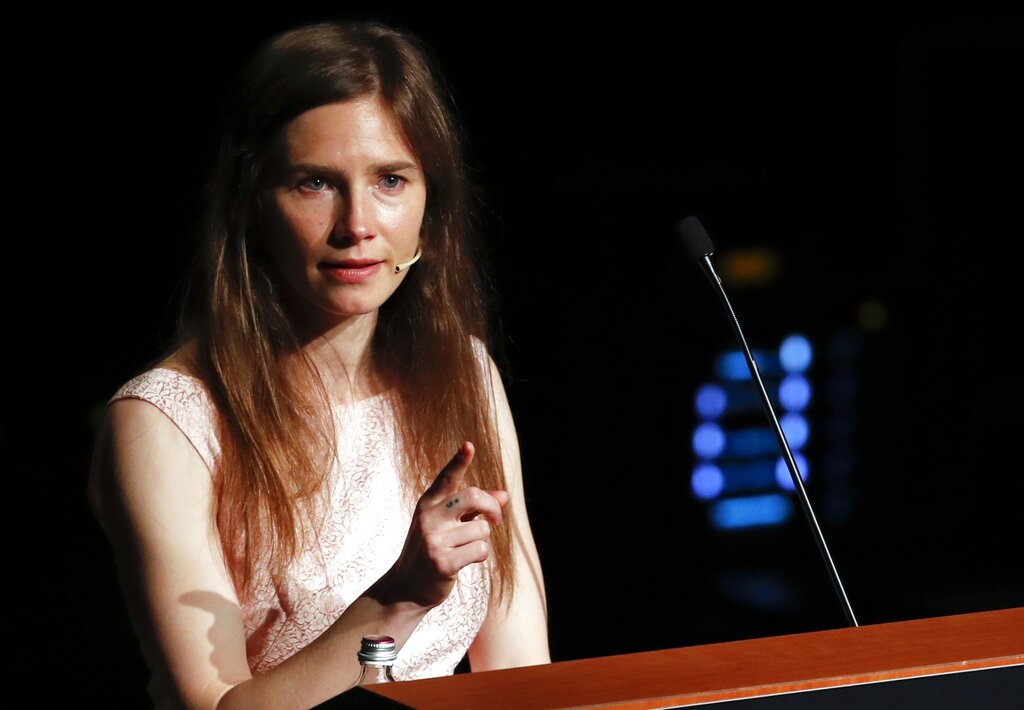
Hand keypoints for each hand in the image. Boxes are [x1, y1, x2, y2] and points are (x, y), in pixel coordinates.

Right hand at [371, 442, 508, 608]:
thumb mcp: (447, 524)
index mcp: (428, 504)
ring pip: (482, 530)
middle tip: (496, 521)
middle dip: (492, 508)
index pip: (446, 478)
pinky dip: (479, 556)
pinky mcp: (442, 562)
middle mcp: (428, 518)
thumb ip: (474, 509)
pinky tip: (463, 561)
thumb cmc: (431, 549)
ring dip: (481, 541)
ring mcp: (433, 540)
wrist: (406, 587)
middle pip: (474, 497)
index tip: (469, 445)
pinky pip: (480, 550)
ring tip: (464, 550)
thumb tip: (504, 494)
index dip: (459, 461)